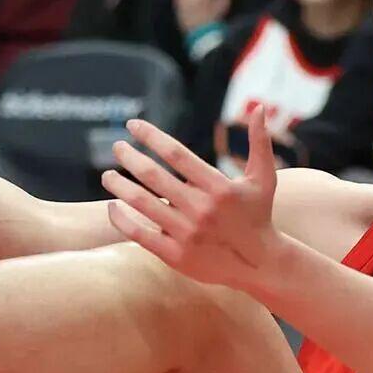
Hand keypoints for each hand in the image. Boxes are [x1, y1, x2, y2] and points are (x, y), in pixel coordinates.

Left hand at [101, 109, 280, 287]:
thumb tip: (259, 107)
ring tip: (108, 176)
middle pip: (153, 176)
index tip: (133, 125)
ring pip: (141, 203)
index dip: (151, 136)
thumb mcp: (264, 178)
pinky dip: (121, 219)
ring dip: (119, 186)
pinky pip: (139, 234)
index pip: (176, 153)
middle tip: (117, 147)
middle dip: (130, 157)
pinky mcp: (176, 256)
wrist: (259, 265)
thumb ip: (259, 142)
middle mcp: (201, 209)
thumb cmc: (258, 215)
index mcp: (218, 187)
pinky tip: (113, 207)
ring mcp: (187, 233)